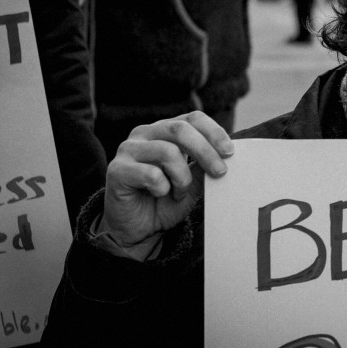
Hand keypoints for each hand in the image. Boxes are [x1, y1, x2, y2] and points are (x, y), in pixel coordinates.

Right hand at [101, 112, 233, 248]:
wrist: (139, 229)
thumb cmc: (166, 201)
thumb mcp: (194, 182)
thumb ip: (206, 165)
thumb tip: (228, 153)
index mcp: (165, 130)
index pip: (193, 118)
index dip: (214, 132)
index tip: (230, 152)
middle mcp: (145, 133)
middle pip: (180, 129)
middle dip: (205, 151)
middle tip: (220, 172)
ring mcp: (128, 149)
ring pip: (167, 152)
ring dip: (182, 177)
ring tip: (179, 192)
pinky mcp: (117, 169)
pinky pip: (151, 174)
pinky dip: (163, 188)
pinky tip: (159, 194)